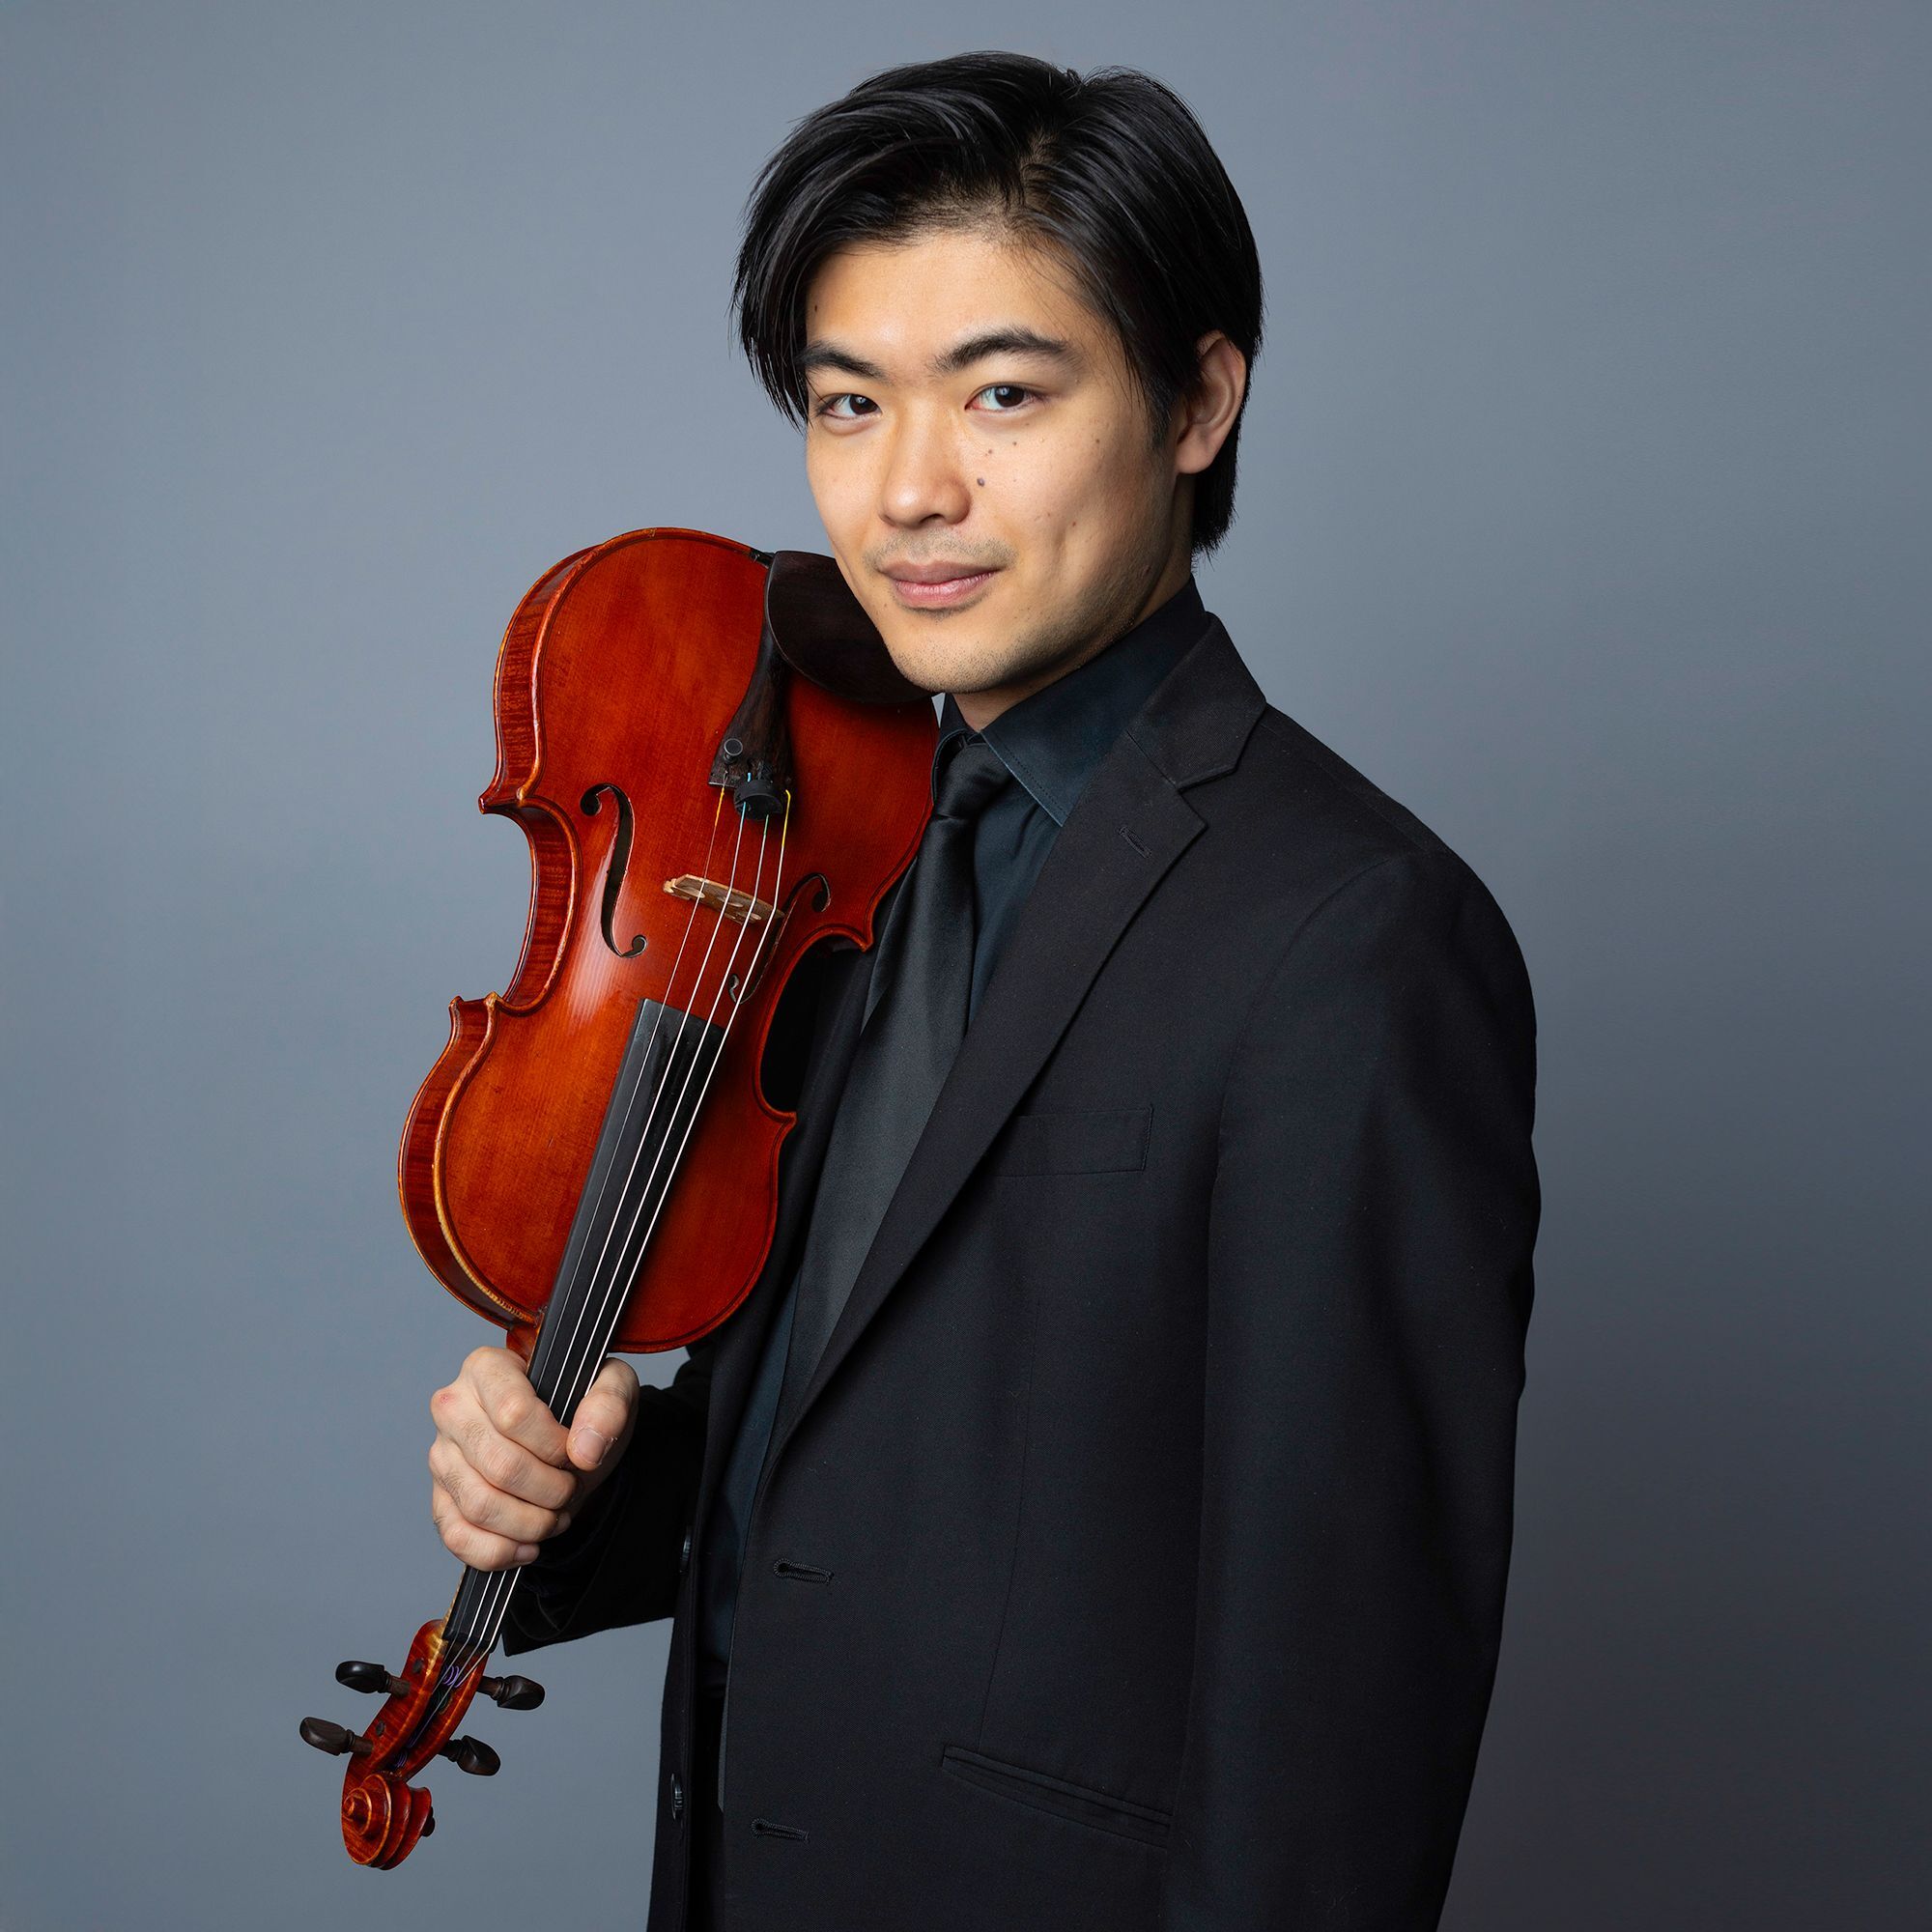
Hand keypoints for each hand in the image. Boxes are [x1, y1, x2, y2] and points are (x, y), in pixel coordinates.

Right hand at [427, 1345, 639, 1570]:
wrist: (569, 1442)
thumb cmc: (583, 1408)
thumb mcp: (612, 1388)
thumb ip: (609, 1405)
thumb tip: (585, 1450)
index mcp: (486, 1368)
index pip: (513, 1412)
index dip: (554, 1445)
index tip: (575, 1452)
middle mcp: (452, 1408)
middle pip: (500, 1465)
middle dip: (551, 1490)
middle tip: (572, 1487)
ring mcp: (441, 1456)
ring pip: (479, 1506)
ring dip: (531, 1523)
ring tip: (557, 1514)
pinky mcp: (440, 1499)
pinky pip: (457, 1537)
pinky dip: (499, 1552)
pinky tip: (529, 1546)